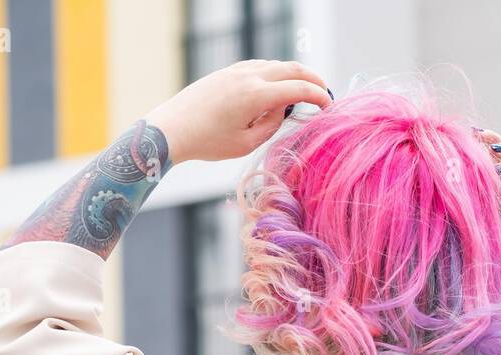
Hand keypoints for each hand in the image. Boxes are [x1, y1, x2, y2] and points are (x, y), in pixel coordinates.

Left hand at [144, 60, 331, 165]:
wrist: (172, 129)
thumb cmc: (207, 142)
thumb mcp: (245, 143)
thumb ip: (270, 125)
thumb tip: (282, 110)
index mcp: (256, 96)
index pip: (299, 89)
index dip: (319, 96)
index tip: (328, 107)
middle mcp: (249, 76)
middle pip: (293, 68)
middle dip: (313, 79)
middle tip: (324, 93)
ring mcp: (238, 70)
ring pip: (277, 64)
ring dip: (293, 76)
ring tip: (301, 93)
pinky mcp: (228, 71)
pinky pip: (260, 66)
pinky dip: (275, 74)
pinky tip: (276, 90)